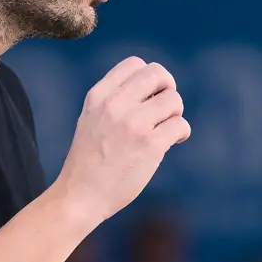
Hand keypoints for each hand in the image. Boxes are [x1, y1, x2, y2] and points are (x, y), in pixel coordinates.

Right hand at [54, 57, 189, 223]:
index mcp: (98, 96)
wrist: (80, 196)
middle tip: (165, 110)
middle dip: (168, 89)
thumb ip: (114, 100)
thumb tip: (157, 88)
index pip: (135, 64)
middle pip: (158, 74)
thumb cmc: (89, 161)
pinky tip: (173, 142)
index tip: (150, 97)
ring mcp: (133, 124)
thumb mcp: (91, 119)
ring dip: (175, 114)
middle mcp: (115, 105)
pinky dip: (181, 133)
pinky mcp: (150, 145)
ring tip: (166, 129)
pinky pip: (180, 125)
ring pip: (173, 100)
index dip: (149, 78)